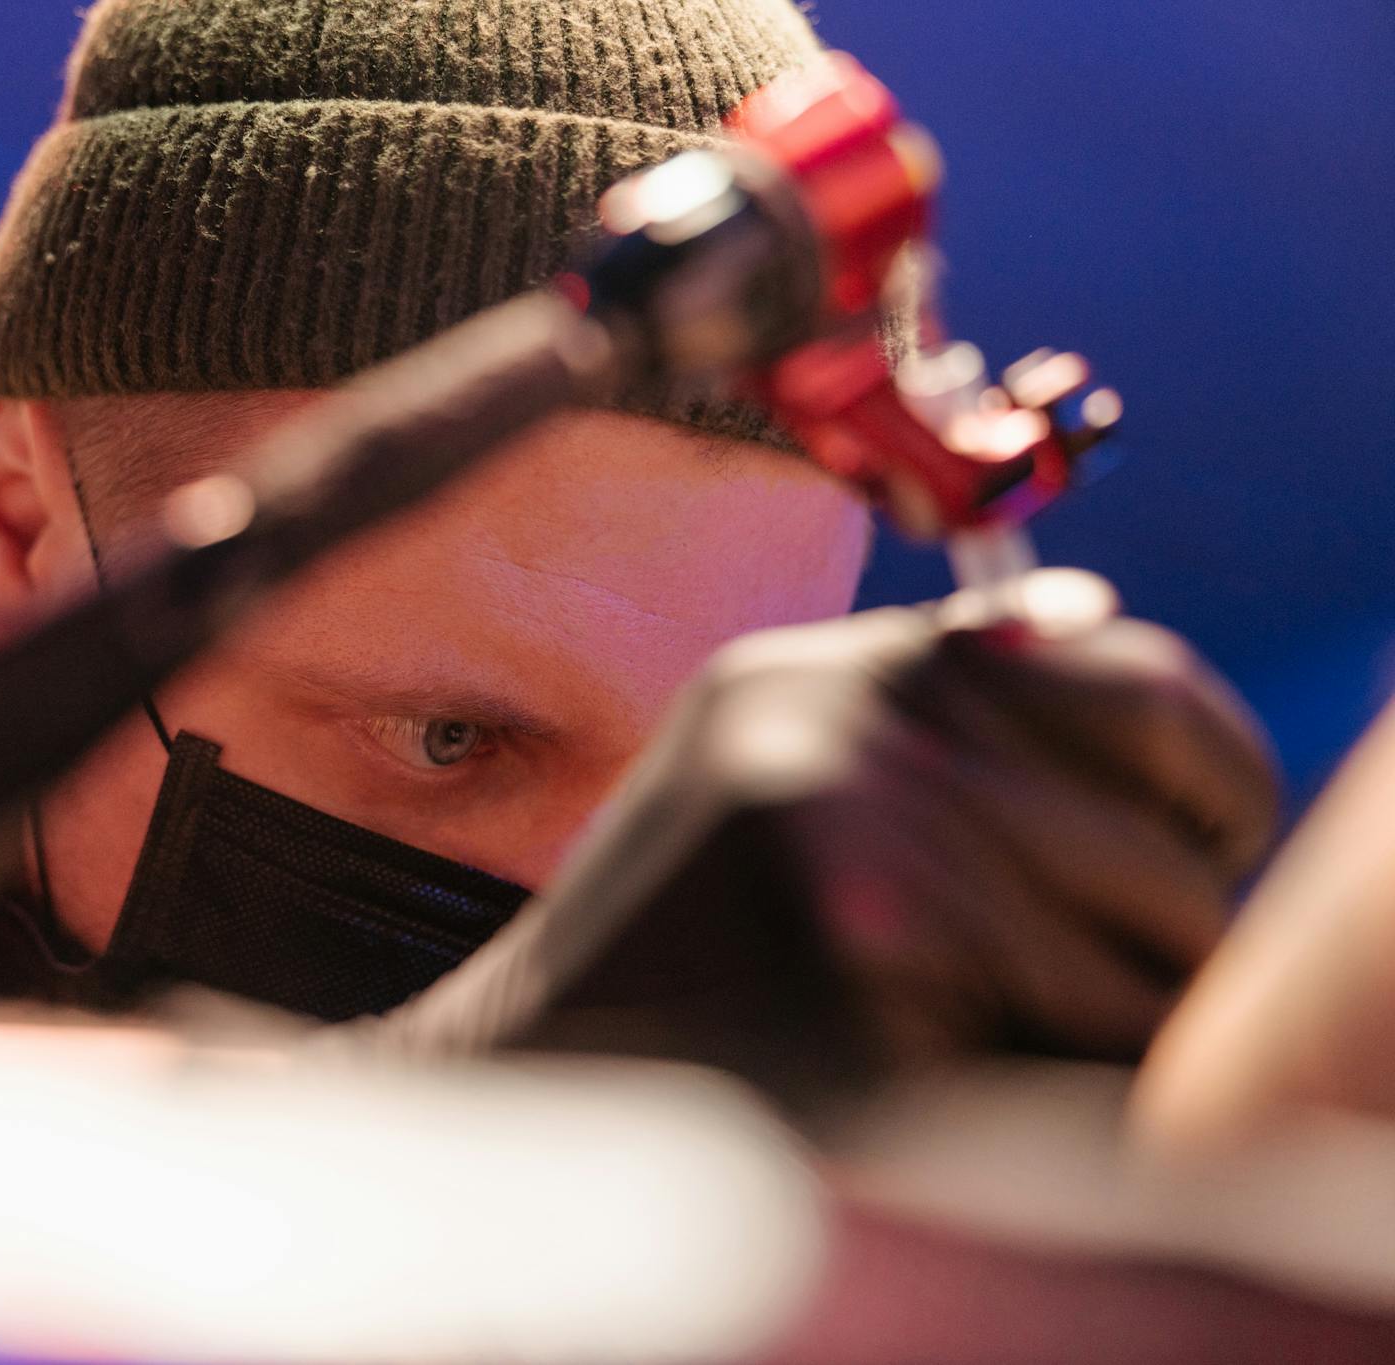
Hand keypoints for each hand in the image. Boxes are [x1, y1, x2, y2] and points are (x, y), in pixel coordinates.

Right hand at [375, 570, 1278, 1116]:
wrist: (529, 1067)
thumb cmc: (664, 943)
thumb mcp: (772, 760)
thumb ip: (925, 707)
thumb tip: (1102, 614)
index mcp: (831, 670)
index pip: (1135, 674)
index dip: (1201, 772)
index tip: (1193, 841)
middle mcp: (848, 724)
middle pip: (1167, 827)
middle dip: (1169, 926)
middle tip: (1094, 982)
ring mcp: (857, 841)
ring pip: (1154, 941)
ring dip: (1118, 1013)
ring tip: (1005, 1041)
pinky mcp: (869, 971)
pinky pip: (1088, 1034)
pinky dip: (1068, 1075)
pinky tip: (958, 1076)